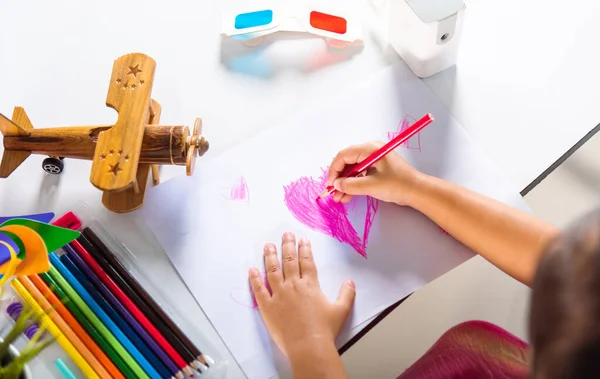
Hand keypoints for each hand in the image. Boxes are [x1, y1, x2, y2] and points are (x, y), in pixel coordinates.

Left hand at [249, 233, 354, 357]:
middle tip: (285, 235)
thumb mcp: (341, 310)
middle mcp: (293, 285)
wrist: (309, 346)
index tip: (302, 239)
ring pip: (272, 270)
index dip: (304, 249)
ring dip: (270, 256)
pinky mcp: (267, 306)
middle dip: (287, 246)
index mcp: (310, 285)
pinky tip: (252, 269)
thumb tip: (350, 281)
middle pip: (289, 261)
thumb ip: (346, 294)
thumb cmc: (325, 329)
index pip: (306, 261)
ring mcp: (279, 295)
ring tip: (268, 246)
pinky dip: (254, 279)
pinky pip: (259, 289)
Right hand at [327, 141, 421, 205]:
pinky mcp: (376, 168)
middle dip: (339, 178)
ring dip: (345, 183)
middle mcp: (370, 151)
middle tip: (333, 192)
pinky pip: (360, 174)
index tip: (331, 184)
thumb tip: (336, 185)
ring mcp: (373, 160)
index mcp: (370, 149)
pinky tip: (348, 196)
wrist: (416, 191)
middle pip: (347, 162)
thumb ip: (351, 185)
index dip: (334, 170)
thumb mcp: (371, 186)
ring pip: (352, 170)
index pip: (344, 155)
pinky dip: (353, 184)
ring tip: (340, 198)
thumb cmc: (398, 185)